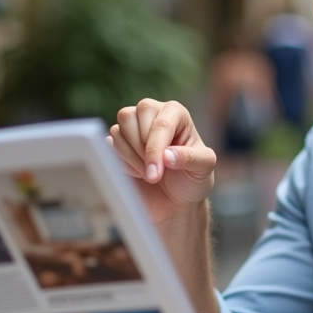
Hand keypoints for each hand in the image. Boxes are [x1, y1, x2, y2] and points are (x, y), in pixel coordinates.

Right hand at [110, 99, 215, 223]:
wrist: (175, 200)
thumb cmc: (192, 179)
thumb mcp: (204, 169)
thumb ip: (191, 158)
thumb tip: (167, 155)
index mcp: (175, 113)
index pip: (159, 124)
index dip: (154, 150)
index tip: (155, 175)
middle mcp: (152, 113)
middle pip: (131, 116)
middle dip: (141, 150)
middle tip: (155, 172)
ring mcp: (133, 126)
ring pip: (117, 130)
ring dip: (130, 156)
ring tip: (147, 171)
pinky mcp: (119, 141)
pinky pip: (108, 144)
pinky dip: (121, 162)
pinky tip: (136, 171)